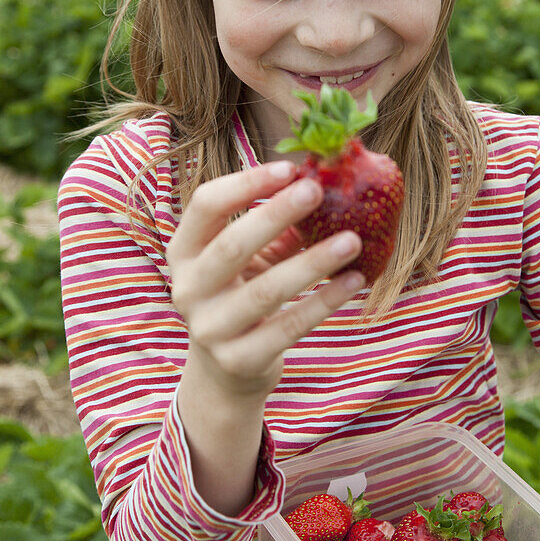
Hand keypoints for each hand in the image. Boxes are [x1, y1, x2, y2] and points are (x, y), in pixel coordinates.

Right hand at [168, 160, 362, 405]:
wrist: (225, 372)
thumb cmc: (241, 295)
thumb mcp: (249, 260)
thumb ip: (277, 229)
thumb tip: (328, 187)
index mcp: (183, 251)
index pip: (206, 205)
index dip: (246, 183)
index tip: (290, 168)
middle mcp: (188, 288)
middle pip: (232, 245)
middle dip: (277, 214)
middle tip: (319, 190)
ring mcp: (210, 328)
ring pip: (266, 290)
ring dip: (313, 261)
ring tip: (353, 240)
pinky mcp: (239, 360)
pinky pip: (288, 327)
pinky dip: (324, 302)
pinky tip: (355, 280)